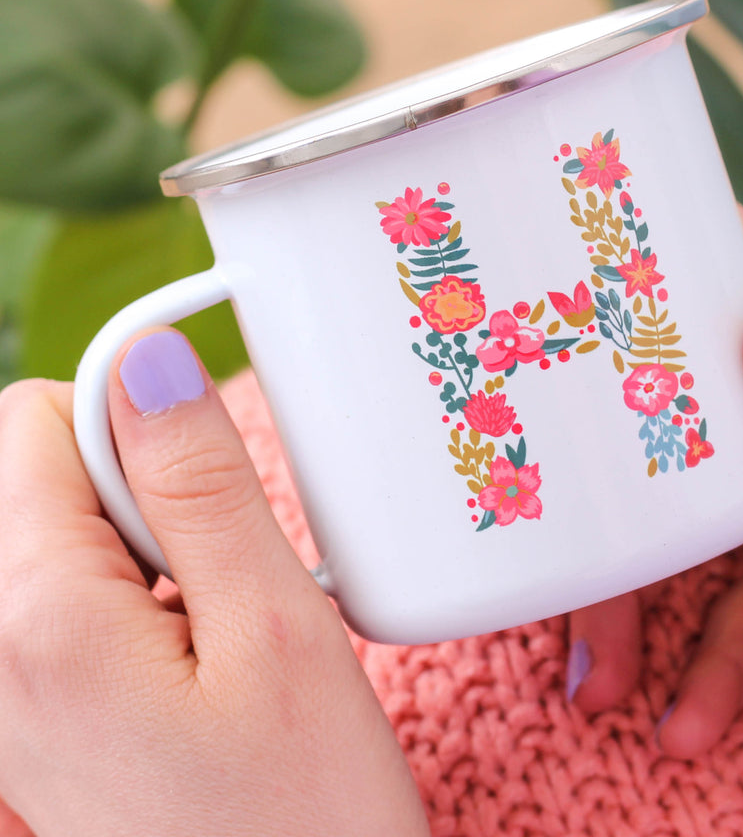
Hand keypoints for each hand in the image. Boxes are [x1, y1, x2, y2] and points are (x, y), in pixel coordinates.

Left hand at [0, 330, 427, 836]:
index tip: (210, 465)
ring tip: (222, 616)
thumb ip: (200, 483)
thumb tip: (145, 361)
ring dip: (150, 540)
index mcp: (39, 619)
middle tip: (222, 566)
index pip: (33, 419)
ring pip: (62, 531)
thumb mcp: (275, 628)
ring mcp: (15, 694)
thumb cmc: (302, 817)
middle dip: (139, 483)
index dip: (131, 412)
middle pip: (36, 472)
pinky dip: (146, 589)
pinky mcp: (48, 715)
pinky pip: (76, 595)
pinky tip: (204, 648)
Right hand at [566, 213, 742, 834]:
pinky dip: (699, 665)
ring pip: (686, 509)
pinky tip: (684, 722)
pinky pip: (724, 606)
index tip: (564, 269)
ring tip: (600, 673)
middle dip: (611, 449)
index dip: (660, 256)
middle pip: (688, 396)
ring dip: (635, 592)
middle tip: (540, 492)